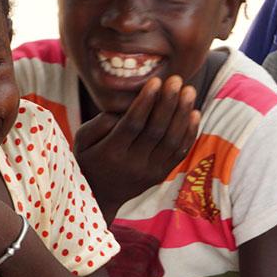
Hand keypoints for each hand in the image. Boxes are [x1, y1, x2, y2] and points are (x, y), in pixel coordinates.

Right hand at [74, 76, 200, 212]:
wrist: (99, 197)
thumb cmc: (88, 159)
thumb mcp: (82, 141)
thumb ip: (99, 123)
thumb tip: (125, 107)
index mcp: (110, 153)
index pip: (132, 124)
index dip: (146, 102)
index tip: (155, 81)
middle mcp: (132, 165)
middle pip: (156, 131)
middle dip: (168, 103)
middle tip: (177, 80)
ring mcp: (149, 172)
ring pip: (172, 141)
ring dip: (183, 114)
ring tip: (189, 91)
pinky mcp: (161, 175)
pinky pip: (180, 153)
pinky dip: (189, 132)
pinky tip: (194, 113)